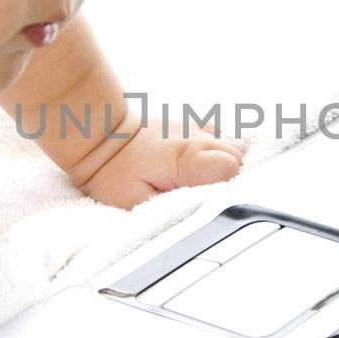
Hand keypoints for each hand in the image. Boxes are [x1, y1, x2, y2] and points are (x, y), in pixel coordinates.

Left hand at [77, 119, 244, 208]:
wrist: (101, 138)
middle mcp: (196, 139)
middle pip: (237, 158)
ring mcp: (195, 129)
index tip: (214, 200)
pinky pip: (219, 135)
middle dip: (229, 179)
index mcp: (187, 157)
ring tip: (201, 181)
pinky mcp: (191, 125)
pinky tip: (202, 163)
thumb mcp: (137, 202)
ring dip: (224, 165)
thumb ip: (173, 209)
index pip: (230, 169)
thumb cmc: (115, 173)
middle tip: (205, 195)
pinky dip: (217, 150)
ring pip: (231, 146)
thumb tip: (202, 212)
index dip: (227, 188)